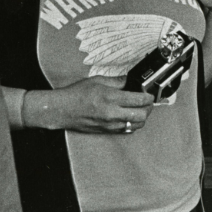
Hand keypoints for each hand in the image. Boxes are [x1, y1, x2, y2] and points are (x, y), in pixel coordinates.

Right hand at [24, 76, 153, 132]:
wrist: (62, 110)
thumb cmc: (77, 94)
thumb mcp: (97, 80)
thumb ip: (117, 81)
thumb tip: (129, 80)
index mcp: (111, 98)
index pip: (139, 100)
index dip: (149, 97)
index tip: (149, 93)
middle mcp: (112, 113)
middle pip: (141, 115)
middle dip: (148, 108)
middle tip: (147, 101)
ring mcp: (110, 125)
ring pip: (136, 125)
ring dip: (142, 117)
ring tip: (140, 109)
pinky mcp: (107, 131)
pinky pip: (126, 130)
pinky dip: (132, 124)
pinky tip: (130, 116)